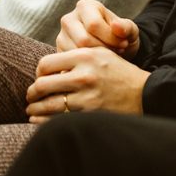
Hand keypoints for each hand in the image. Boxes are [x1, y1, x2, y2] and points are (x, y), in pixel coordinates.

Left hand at [25, 47, 149, 120]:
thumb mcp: (100, 54)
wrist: (144, 93)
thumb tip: (46, 68)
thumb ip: (75, 56)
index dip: (37, 73)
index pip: (46, 63)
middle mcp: (84, 75)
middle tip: (30, 97)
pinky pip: (57, 118)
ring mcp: (86, 96)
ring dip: (35, 108)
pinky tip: (38, 120)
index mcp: (85, 56)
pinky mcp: (89, 114)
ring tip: (31, 110)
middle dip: (32, 93)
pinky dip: (43, 121)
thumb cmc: (119, 73)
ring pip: (48, 104)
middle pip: (42, 84)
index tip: (39, 78)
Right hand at [54, 0, 137, 55]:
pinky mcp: (60, 52)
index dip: (111, 38)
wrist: (114, 47)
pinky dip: (87, 66)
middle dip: (104, 49)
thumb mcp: (130, 30)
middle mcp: (68, 19)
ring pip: (76, 54)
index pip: (94, 24)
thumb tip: (116, 26)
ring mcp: (62, 36)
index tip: (123, 43)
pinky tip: (98, 62)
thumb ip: (126, 27)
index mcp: (85, 6)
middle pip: (83, 40)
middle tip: (117, 52)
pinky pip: (71, 63)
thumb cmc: (122, 35)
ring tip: (109, 56)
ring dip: (95, 59)